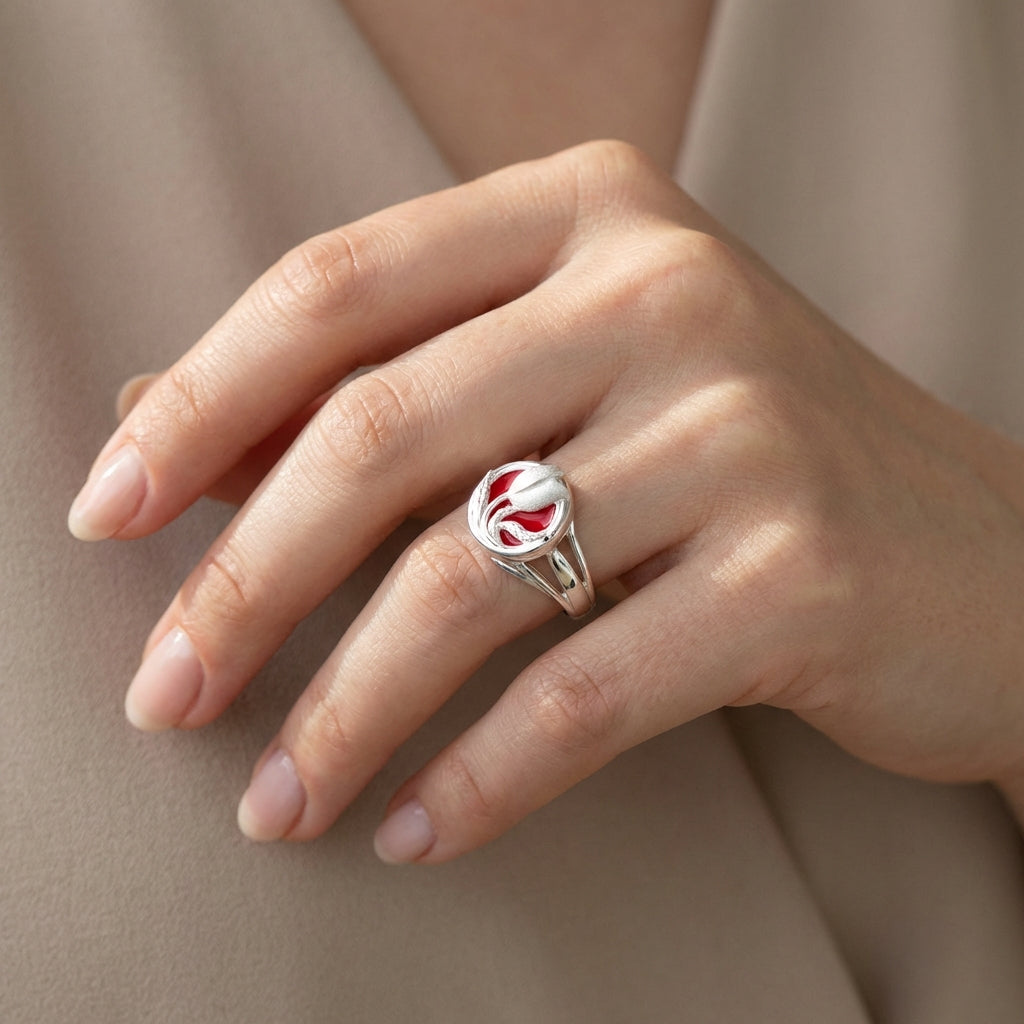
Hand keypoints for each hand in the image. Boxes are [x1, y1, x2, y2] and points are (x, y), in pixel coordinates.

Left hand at [68, 141, 1023, 860]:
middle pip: (380, 433)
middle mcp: (665, 289)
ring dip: (342, 707)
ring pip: (469, 579)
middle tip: (162, 696)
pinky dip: (477, 779)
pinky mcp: (798, 572)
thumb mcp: (569, 381)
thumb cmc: (739, 457)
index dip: (199, 403)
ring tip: (275, 802)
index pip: (339, 287)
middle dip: (241, 582)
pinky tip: (411, 830)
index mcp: (589, 213)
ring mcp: (742, 425)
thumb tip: (166, 425)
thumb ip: (390, 383)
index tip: (107, 518)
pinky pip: (583, 693)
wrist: (977, 551)